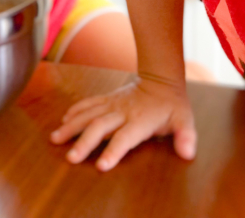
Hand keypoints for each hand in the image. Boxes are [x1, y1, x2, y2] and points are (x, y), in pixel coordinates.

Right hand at [49, 75, 195, 170]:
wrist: (161, 79)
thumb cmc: (172, 105)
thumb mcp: (184, 120)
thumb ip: (186, 136)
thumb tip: (188, 153)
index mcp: (141, 120)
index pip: (125, 137)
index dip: (114, 151)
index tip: (101, 166)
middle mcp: (123, 112)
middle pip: (100, 126)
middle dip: (85, 142)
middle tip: (71, 158)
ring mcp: (113, 104)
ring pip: (89, 114)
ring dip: (72, 126)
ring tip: (55, 139)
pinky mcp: (107, 99)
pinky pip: (89, 103)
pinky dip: (76, 110)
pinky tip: (64, 120)